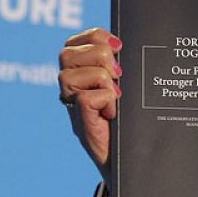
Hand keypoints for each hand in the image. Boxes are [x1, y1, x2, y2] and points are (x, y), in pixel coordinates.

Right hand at [57, 27, 121, 178]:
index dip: (95, 37)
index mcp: (81, 75)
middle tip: (118, 73)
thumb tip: (125, 46)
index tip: (118, 46)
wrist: (130, 159)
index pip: (74, 43)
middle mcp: (72, 89)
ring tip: (116, 93)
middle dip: (98, 55)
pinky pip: (85, 98)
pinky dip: (104, 100)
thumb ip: (118, 69)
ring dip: (100, 78)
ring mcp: (74, 107)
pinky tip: (113, 112)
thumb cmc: (130, 122)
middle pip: (67, 53)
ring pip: (70, 74)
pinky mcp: (81, 123)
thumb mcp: (124, 89)